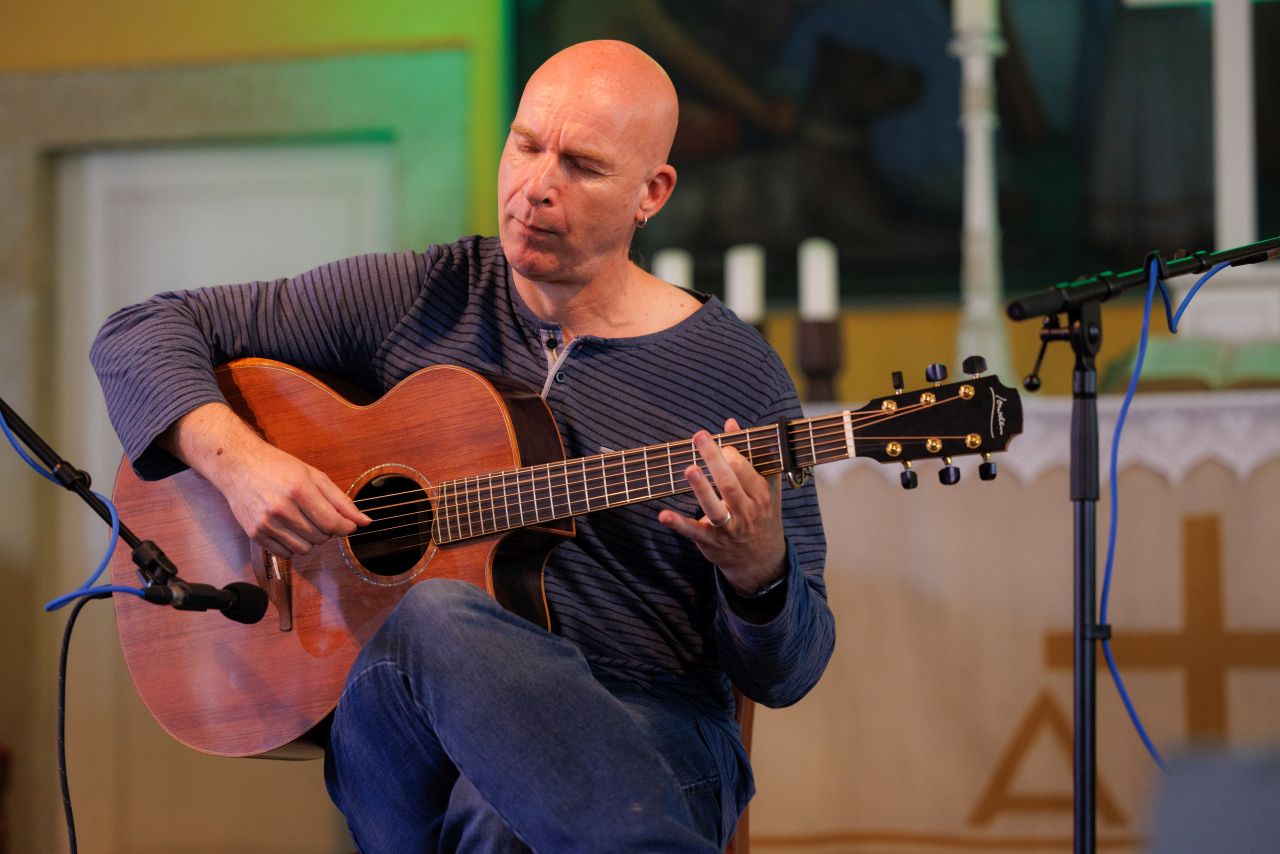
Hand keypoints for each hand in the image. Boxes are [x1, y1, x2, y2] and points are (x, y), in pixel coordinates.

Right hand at [165, 402, 369, 556]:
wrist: (238, 465)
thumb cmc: (277, 467)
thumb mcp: (314, 476)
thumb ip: (341, 501)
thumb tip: (364, 521)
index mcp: (299, 490)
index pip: (332, 524)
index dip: (346, 528)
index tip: (347, 525)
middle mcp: (282, 509)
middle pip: (321, 537)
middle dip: (327, 530)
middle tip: (318, 514)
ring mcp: (266, 523)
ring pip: (305, 549)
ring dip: (310, 539)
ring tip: (302, 520)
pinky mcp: (256, 534)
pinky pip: (286, 554)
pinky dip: (292, 545)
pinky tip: (288, 528)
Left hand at [658, 418, 786, 595]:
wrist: (761, 560)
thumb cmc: (761, 514)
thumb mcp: (765, 486)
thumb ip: (750, 453)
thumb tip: (731, 423)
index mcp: (760, 496)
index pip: (745, 471)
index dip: (732, 455)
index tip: (721, 443)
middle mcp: (746, 512)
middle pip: (730, 484)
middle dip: (715, 460)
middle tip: (700, 437)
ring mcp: (728, 529)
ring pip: (715, 508)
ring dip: (701, 489)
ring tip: (689, 469)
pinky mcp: (710, 541)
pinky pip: (693, 531)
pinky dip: (678, 524)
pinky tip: (663, 515)